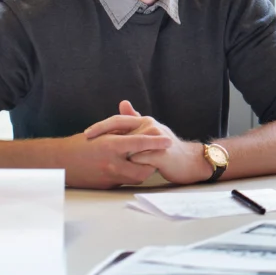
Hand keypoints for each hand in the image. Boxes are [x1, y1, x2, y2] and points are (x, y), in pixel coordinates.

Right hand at [57, 130, 171, 188]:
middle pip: (143, 169)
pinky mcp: (107, 186)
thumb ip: (123, 128)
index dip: (156, 141)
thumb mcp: (103, 132)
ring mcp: (109, 177)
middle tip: (159, 155)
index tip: (168, 140)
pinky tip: (132, 167)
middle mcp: (111, 163)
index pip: (139, 143)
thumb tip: (143, 123)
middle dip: (153, 163)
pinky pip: (126, 182)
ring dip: (143, 170)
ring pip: (136, 178)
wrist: (60, 162)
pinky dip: (131, 174)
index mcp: (110, 146)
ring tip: (147, 161)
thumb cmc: (82, 143)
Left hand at [83, 101, 211, 184]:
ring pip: (128, 148)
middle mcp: (150, 127)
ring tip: (105, 164)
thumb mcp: (150, 131)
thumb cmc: (166, 148)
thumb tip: (122, 103)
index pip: (118, 120)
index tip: (86, 134)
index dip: (101, 126)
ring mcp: (156, 140)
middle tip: (88, 146)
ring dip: (117, 156)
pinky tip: (124, 171)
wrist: (189, 161)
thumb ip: (135, 118)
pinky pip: (138, 160)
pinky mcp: (160, 155)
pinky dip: (130, 166)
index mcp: (145, 121)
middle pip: (120, 133)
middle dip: (103, 141)